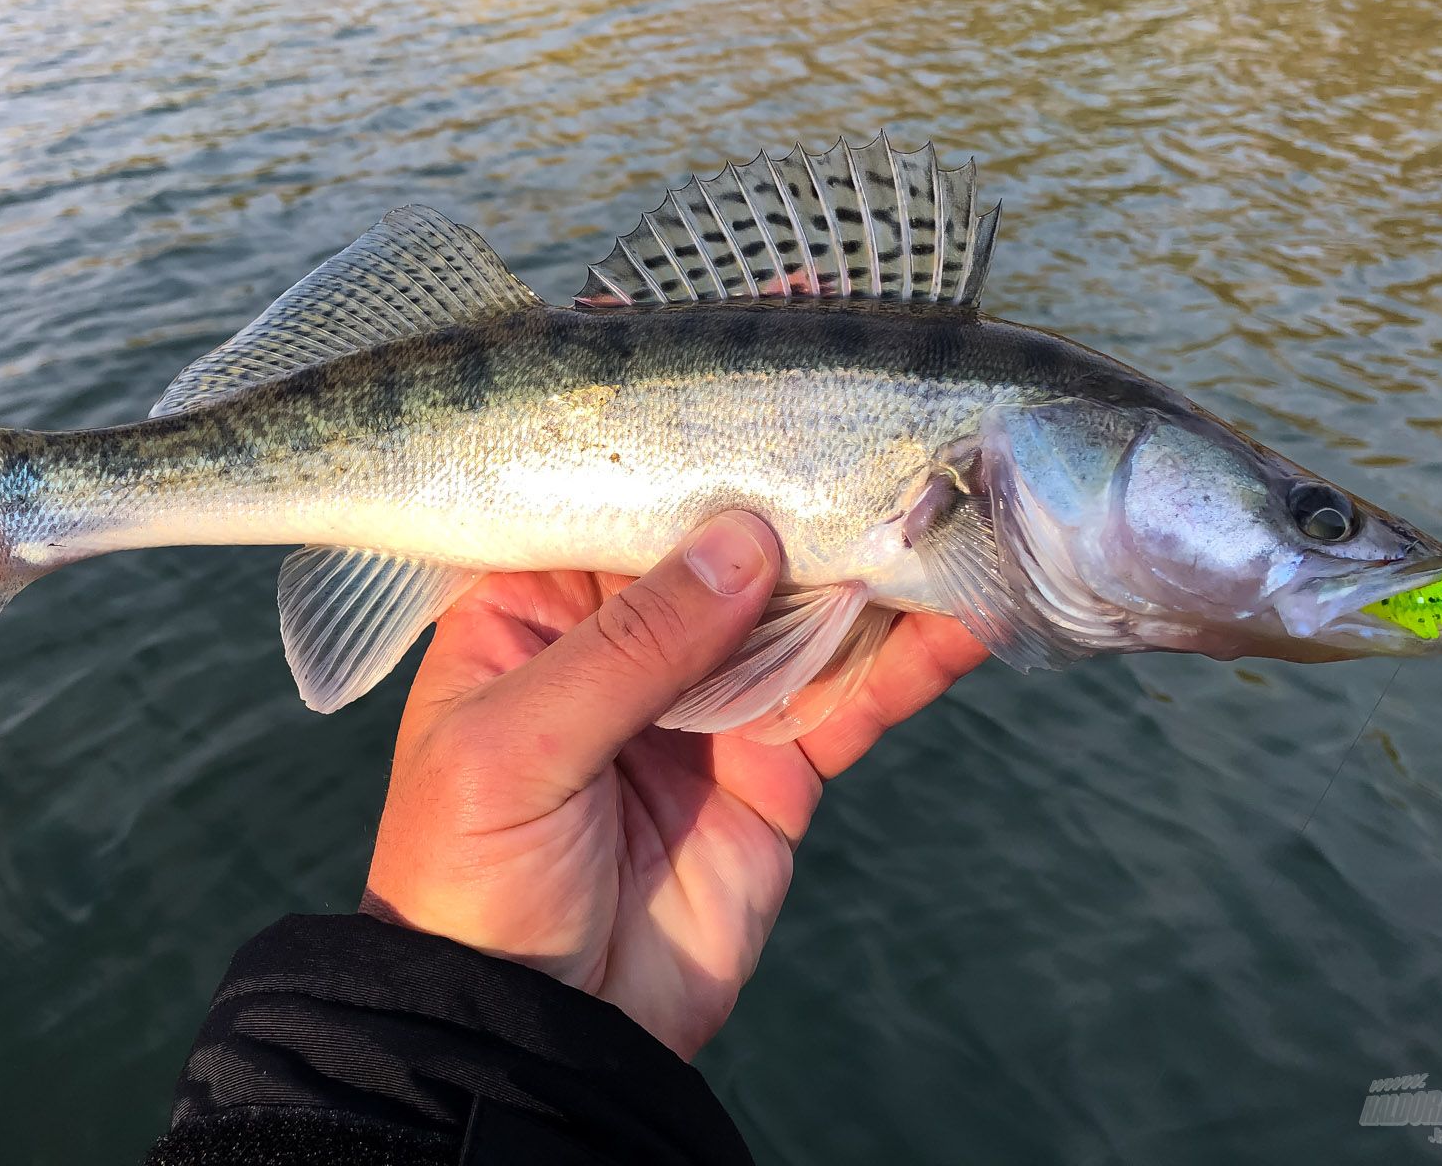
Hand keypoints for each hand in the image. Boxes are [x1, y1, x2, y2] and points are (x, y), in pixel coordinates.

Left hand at [360, 512, 987, 1058]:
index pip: (621, 507)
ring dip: (877, 574)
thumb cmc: (472, 882)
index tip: (780, 402)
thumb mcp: (515, 748)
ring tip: (961, 516)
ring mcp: (710, 700)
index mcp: (535, 610)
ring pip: (805, 615)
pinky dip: (909, 662)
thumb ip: (633, 646)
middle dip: (807, 507)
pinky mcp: (777, 766)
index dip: (695, 458)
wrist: (533, 1039)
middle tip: (899, 450)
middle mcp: (628, 640)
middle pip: (729, 551)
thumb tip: (746, 539)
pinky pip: (850, 700)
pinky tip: (969, 618)